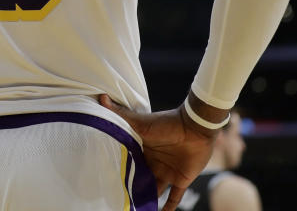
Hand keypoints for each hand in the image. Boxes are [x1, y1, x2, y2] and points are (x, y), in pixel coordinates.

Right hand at [99, 94, 217, 210]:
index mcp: (141, 151)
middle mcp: (152, 163)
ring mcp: (167, 172)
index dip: (118, 174)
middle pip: (139, 181)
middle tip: (118, 202)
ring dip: (147, 202)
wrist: (196, 126)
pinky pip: (174, 198)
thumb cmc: (167, 122)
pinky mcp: (181, 179)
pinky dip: (168, 209)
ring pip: (154, 192)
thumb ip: (120, 113)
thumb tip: (100, 97)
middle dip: (130, 191)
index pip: (127, 165)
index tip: (106, 184)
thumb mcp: (140, 122)